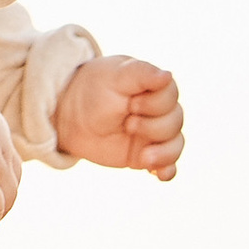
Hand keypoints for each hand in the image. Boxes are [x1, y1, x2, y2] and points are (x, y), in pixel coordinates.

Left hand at [53, 54, 182, 179]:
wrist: (72, 116)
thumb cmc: (96, 88)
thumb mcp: (116, 76)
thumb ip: (142, 73)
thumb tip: (168, 76)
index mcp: (155, 87)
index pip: (171, 97)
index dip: (154, 104)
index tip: (131, 104)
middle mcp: (160, 111)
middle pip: (175, 122)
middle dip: (153, 127)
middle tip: (128, 124)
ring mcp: (155, 134)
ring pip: (175, 145)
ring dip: (164, 153)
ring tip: (144, 157)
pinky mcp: (147, 155)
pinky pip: (167, 166)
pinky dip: (167, 171)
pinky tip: (159, 174)